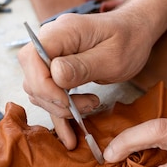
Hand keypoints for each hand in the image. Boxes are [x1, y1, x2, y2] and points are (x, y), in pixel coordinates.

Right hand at [17, 10, 154, 148]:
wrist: (135, 32)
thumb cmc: (129, 40)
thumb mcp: (113, 57)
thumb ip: (83, 66)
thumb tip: (55, 75)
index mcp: (63, 31)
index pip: (31, 57)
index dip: (43, 85)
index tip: (67, 101)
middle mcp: (50, 41)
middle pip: (33, 78)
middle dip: (56, 101)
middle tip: (89, 105)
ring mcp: (51, 55)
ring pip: (39, 91)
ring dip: (61, 108)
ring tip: (91, 106)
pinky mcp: (56, 69)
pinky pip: (50, 95)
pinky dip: (59, 115)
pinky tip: (69, 135)